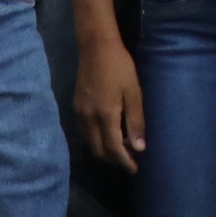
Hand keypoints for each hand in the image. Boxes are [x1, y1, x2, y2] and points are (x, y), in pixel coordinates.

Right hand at [75, 40, 147, 169]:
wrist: (95, 47)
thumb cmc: (119, 67)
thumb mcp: (133, 93)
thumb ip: (135, 121)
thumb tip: (139, 148)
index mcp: (104, 116)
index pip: (113, 149)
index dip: (124, 162)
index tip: (135, 169)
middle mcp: (88, 119)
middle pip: (98, 150)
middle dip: (114, 160)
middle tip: (130, 161)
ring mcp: (80, 113)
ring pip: (90, 142)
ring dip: (105, 150)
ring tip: (123, 149)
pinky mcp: (76, 106)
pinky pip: (86, 132)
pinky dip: (97, 139)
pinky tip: (109, 134)